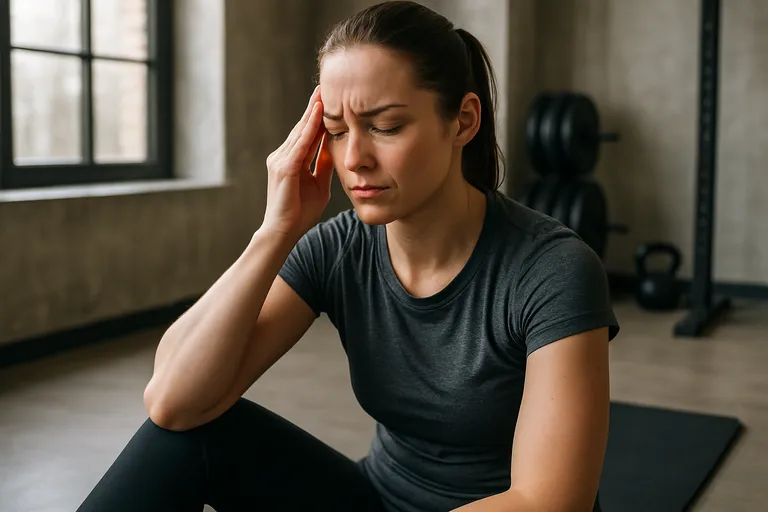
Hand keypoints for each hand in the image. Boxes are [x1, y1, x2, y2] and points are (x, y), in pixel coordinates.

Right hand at [262, 86, 333, 240]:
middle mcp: (283, 156)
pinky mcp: (284, 168)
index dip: (318, 117)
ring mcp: (281, 160)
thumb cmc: (300, 214)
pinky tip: (319, 112)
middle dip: (314, 107)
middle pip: (302, 127)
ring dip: (313, 111)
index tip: (329, 100)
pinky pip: (300, 143)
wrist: (284, 232)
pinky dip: (310, 127)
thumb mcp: (319, 185)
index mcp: (292, 160)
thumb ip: (323, 166)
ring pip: (301, 131)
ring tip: (323, 92)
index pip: (307, 134)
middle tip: (325, 86)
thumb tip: (334, 149)